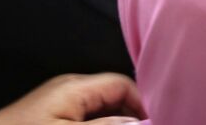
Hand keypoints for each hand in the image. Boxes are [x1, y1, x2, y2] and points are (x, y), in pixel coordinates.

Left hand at [0, 73, 145, 124]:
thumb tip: (140, 122)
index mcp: (75, 87)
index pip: (122, 84)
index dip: (143, 104)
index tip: (156, 123)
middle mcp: (69, 89)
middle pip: (113, 97)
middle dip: (130, 115)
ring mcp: (58, 104)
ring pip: (100, 110)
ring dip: (113, 122)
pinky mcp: (50, 117)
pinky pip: (84, 117)